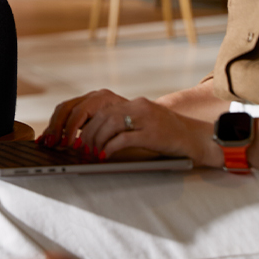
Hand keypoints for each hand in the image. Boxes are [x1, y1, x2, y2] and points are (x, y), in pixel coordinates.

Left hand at [38, 89, 219, 165]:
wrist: (196, 138)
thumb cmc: (164, 136)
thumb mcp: (138, 125)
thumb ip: (115, 126)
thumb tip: (83, 139)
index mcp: (129, 103)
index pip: (93, 106)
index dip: (74, 121)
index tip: (62, 136)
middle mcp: (136, 105)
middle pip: (98, 114)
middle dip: (81, 132)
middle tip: (73, 147)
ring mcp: (145, 118)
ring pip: (108, 124)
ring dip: (94, 140)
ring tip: (88, 153)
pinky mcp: (153, 133)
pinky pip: (125, 138)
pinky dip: (111, 147)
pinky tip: (104, 155)